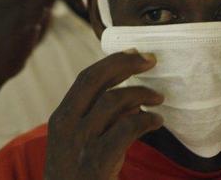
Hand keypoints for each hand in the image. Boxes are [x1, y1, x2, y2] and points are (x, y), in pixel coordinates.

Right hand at [45, 50, 163, 179]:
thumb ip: (100, 119)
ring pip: (113, 101)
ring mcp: (81, 143)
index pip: (86, 78)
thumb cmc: (77, 176)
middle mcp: (67, 125)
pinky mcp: (97, 161)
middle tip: (150, 60)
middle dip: (125, 64)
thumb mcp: (78, 143)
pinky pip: (127, 128)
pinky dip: (146, 120)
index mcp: (61, 118)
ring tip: (159, 98)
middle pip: (96, 80)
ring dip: (141, 94)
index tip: (133, 53)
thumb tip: (133, 99)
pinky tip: (157, 121)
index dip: (112, 62)